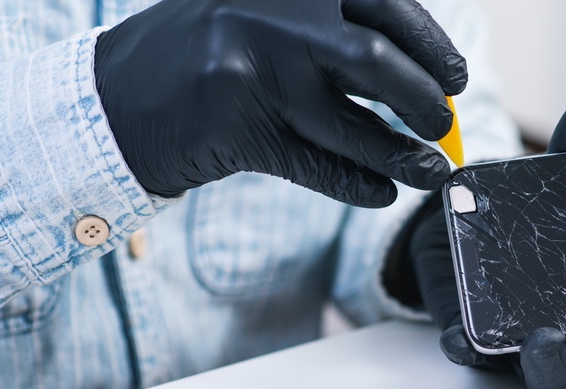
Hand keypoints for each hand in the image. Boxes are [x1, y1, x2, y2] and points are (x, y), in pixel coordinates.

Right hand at [94, 0, 462, 207]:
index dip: (429, 43)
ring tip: (433, 171)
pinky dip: (356, 182)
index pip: (382, 2)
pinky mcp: (231, 123)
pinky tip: (383, 192)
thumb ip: (332, 24)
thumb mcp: (265, 13)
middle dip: (423, 100)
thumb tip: (426, 66)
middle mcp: (267, 8)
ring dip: (402, 154)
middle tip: (443, 125)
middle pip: (374, 58)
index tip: (454, 77)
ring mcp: (246, 65)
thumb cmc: (206, 58)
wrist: (111, 100)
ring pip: (349, 121)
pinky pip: (314, 162)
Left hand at [401, 94, 565, 388]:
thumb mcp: (558, 180)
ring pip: (554, 385)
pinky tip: (465, 339)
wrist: (459, 223)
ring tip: (542, 339)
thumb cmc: (533, 214)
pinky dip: (472, 352)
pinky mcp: (480, 348)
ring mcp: (533, 353)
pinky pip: (477, 361)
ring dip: (553, 368)